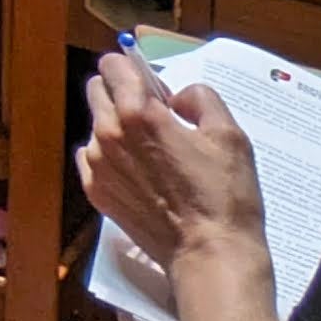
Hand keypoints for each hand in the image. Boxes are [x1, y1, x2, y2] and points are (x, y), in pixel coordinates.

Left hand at [82, 51, 275, 277]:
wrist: (210, 255)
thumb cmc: (224, 195)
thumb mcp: (229, 134)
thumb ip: (200, 97)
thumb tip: (176, 97)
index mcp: (138, 113)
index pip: (112, 65)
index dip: (136, 71)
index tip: (158, 92)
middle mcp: (108, 134)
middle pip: (98, 90)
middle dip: (122, 94)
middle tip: (157, 118)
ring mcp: (97, 166)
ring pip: (96, 125)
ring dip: (118, 128)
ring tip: (154, 155)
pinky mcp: (95, 192)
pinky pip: (92, 157)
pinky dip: (110, 157)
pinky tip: (140, 174)